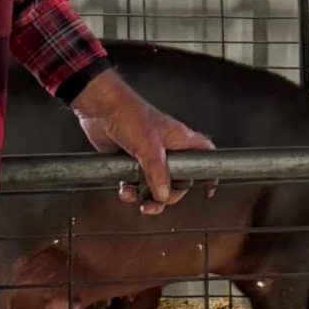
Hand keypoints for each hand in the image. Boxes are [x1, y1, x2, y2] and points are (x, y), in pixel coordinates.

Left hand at [71, 68, 215, 211]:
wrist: (99, 107)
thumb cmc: (129, 114)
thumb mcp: (148, 146)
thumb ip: (157, 173)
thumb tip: (163, 196)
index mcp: (179, 140)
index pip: (204, 154)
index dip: (209, 171)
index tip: (207, 189)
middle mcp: (167, 149)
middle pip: (178, 180)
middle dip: (169, 195)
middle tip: (159, 200)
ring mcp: (148, 156)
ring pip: (155, 185)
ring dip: (147, 197)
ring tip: (138, 200)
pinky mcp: (130, 161)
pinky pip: (135, 183)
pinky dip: (130, 191)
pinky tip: (124, 190)